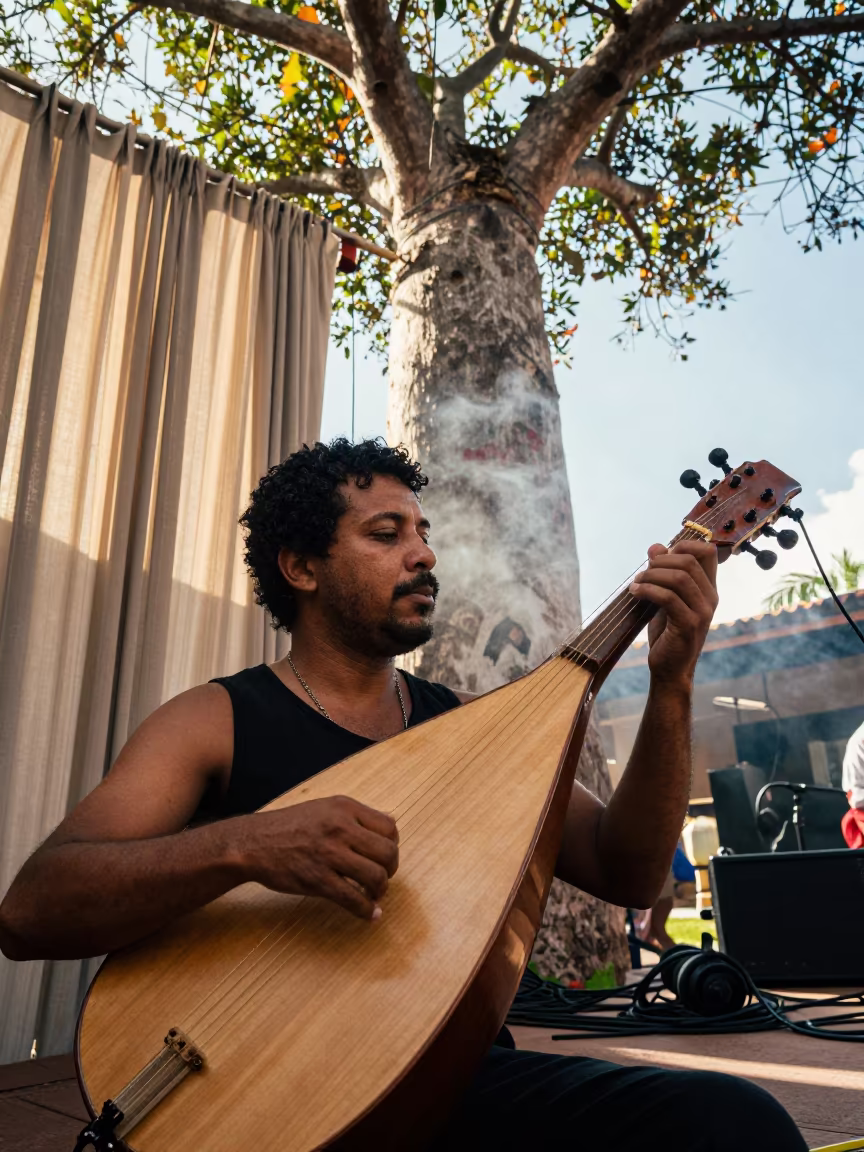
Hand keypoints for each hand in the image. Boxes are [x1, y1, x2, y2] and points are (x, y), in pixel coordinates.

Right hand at [237, 796, 398, 919]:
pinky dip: (367, 911)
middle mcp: (340, 828)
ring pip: (376, 877)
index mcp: (344, 808)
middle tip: (381, 879)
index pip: (389, 828)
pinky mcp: (318, 880)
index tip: (383, 857)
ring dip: (380, 891)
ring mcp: (329, 854)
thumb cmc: (289, 827)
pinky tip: (370, 915)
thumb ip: (355, 816)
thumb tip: (391, 824)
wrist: (253, 843)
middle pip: (388, 853)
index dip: (392, 846)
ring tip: (373, 895)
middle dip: (390, 870)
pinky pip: (353, 899)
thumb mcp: (325, 808)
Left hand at [629, 540, 718, 687]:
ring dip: (651, 576)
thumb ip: (662, 573)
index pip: (708, 552)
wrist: (670, 669)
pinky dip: (648, 590)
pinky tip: (635, 592)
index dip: (684, 545)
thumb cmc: (668, 633)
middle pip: (689, 561)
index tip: (661, 556)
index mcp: (708, 589)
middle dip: (660, 562)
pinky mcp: (688, 625)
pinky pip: (668, 598)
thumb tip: (655, 546)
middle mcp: (710, 598)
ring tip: (636, 584)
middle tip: (642, 574)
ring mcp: (702, 612)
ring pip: (679, 578)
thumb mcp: (664, 599)